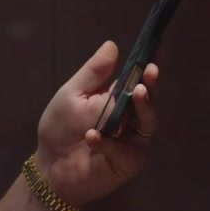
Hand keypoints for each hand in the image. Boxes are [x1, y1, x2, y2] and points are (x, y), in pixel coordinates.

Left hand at [34, 40, 160, 207]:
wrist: (50, 166)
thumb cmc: (60, 128)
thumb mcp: (72, 95)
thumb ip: (93, 74)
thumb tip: (112, 44)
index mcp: (118, 98)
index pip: (138, 78)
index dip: (150, 62)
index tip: (159, 44)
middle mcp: (131, 117)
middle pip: (149, 98)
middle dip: (151, 84)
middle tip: (150, 72)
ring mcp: (133, 141)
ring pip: (149, 123)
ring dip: (144, 107)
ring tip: (136, 93)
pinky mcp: (129, 163)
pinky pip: (128, 151)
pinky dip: (110, 144)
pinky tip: (92, 138)